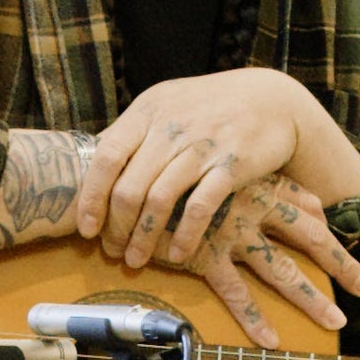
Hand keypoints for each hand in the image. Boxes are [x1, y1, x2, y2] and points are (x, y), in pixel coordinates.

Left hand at [78, 68, 359, 267]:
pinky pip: (200, 208)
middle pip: (129, 186)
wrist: (272, 100)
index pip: (106, 157)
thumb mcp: (167, 106)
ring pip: (159, 200)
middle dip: (116, 227)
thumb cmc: (209, 108)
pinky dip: (185, 236)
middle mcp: (171, 127)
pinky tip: (178, 254)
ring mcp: (202, 145)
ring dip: (144, 238)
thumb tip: (89, 166)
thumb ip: (132, 133)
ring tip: (137, 259)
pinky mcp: (232, 164)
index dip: (91, 197)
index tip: (87, 229)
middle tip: (112, 251)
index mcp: (148, 111)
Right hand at [176, 173, 359, 348]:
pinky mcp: (204, 256)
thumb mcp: (203, 160)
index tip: (348, 241)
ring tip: (336, 322)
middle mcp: (251, 208)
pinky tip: (272, 342)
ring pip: (282, 271)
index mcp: (254, 183)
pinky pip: (236, 293)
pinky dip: (255, 319)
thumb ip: (231, 171)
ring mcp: (231, 233)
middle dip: (341, 263)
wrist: (122, 173)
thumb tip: (252, 179)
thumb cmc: (162, 166)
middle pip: (309, 238)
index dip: (327, 224)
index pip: (303, 205)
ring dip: (311, 298)